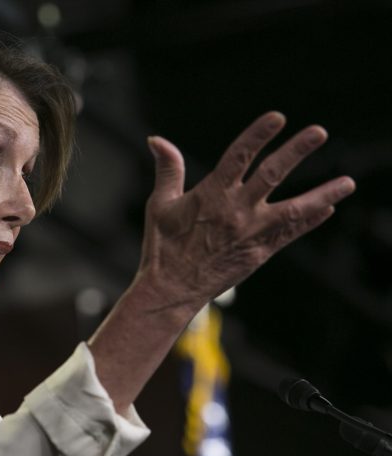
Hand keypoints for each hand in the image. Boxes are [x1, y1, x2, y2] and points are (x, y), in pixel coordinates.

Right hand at [138, 111, 354, 307]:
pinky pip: (290, 233)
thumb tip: (156, 139)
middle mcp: (236, 211)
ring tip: (348, 182)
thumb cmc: (162, 246)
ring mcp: (251, 232)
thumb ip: (168, 169)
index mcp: (211, 195)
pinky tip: (328, 208)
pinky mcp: (259, 252)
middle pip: (272, 174)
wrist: (172, 289)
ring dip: (322, 194)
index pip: (239, 156)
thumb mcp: (160, 204)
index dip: (258, 135)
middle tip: (319, 132)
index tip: (277, 117)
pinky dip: (310, 220)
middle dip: (297, 151)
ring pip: (294, 209)